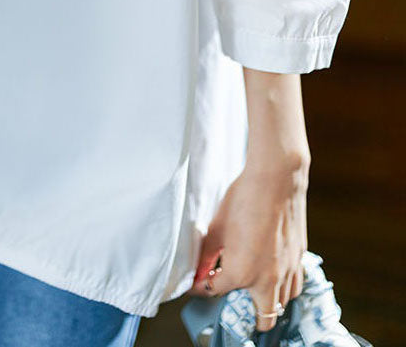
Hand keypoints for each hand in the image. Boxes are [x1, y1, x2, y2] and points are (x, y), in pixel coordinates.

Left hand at [188, 155, 309, 333]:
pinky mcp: (300, 258)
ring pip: (282, 305)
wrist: (276, 179)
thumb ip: (206, 256)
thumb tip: (199, 273)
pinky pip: (294, 286)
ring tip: (252, 286)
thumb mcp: (216, 228)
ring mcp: (288, 271)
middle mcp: (268, 280)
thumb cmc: (243, 199)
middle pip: (262, 319)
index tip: (198, 282)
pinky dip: (284, 288)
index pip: (216, 292)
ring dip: (267, 302)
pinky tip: (272, 273)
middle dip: (244, 313)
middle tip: (230, 293)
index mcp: (241, 274)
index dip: (202, 287)